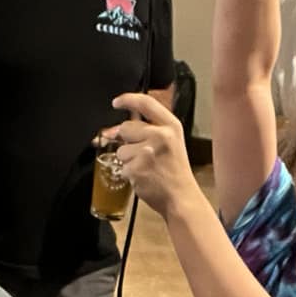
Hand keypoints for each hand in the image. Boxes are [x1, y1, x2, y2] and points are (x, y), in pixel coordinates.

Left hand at [100, 92, 196, 214]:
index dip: (127, 99)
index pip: (145, 103)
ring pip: (121, 150)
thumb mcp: (171, 143)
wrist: (181, 197)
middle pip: (126, 127)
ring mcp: (148, 151)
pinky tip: (144, 177)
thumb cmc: (175, 172)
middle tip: (142, 154)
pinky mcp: (137, 167)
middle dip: (127, 141)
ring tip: (146, 168)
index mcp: (171, 126)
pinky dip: (129, 174)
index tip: (116, 102)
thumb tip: (114, 128)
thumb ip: (149, 129)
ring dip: (128, 160)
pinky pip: (122, 166)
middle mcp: (160, 135)